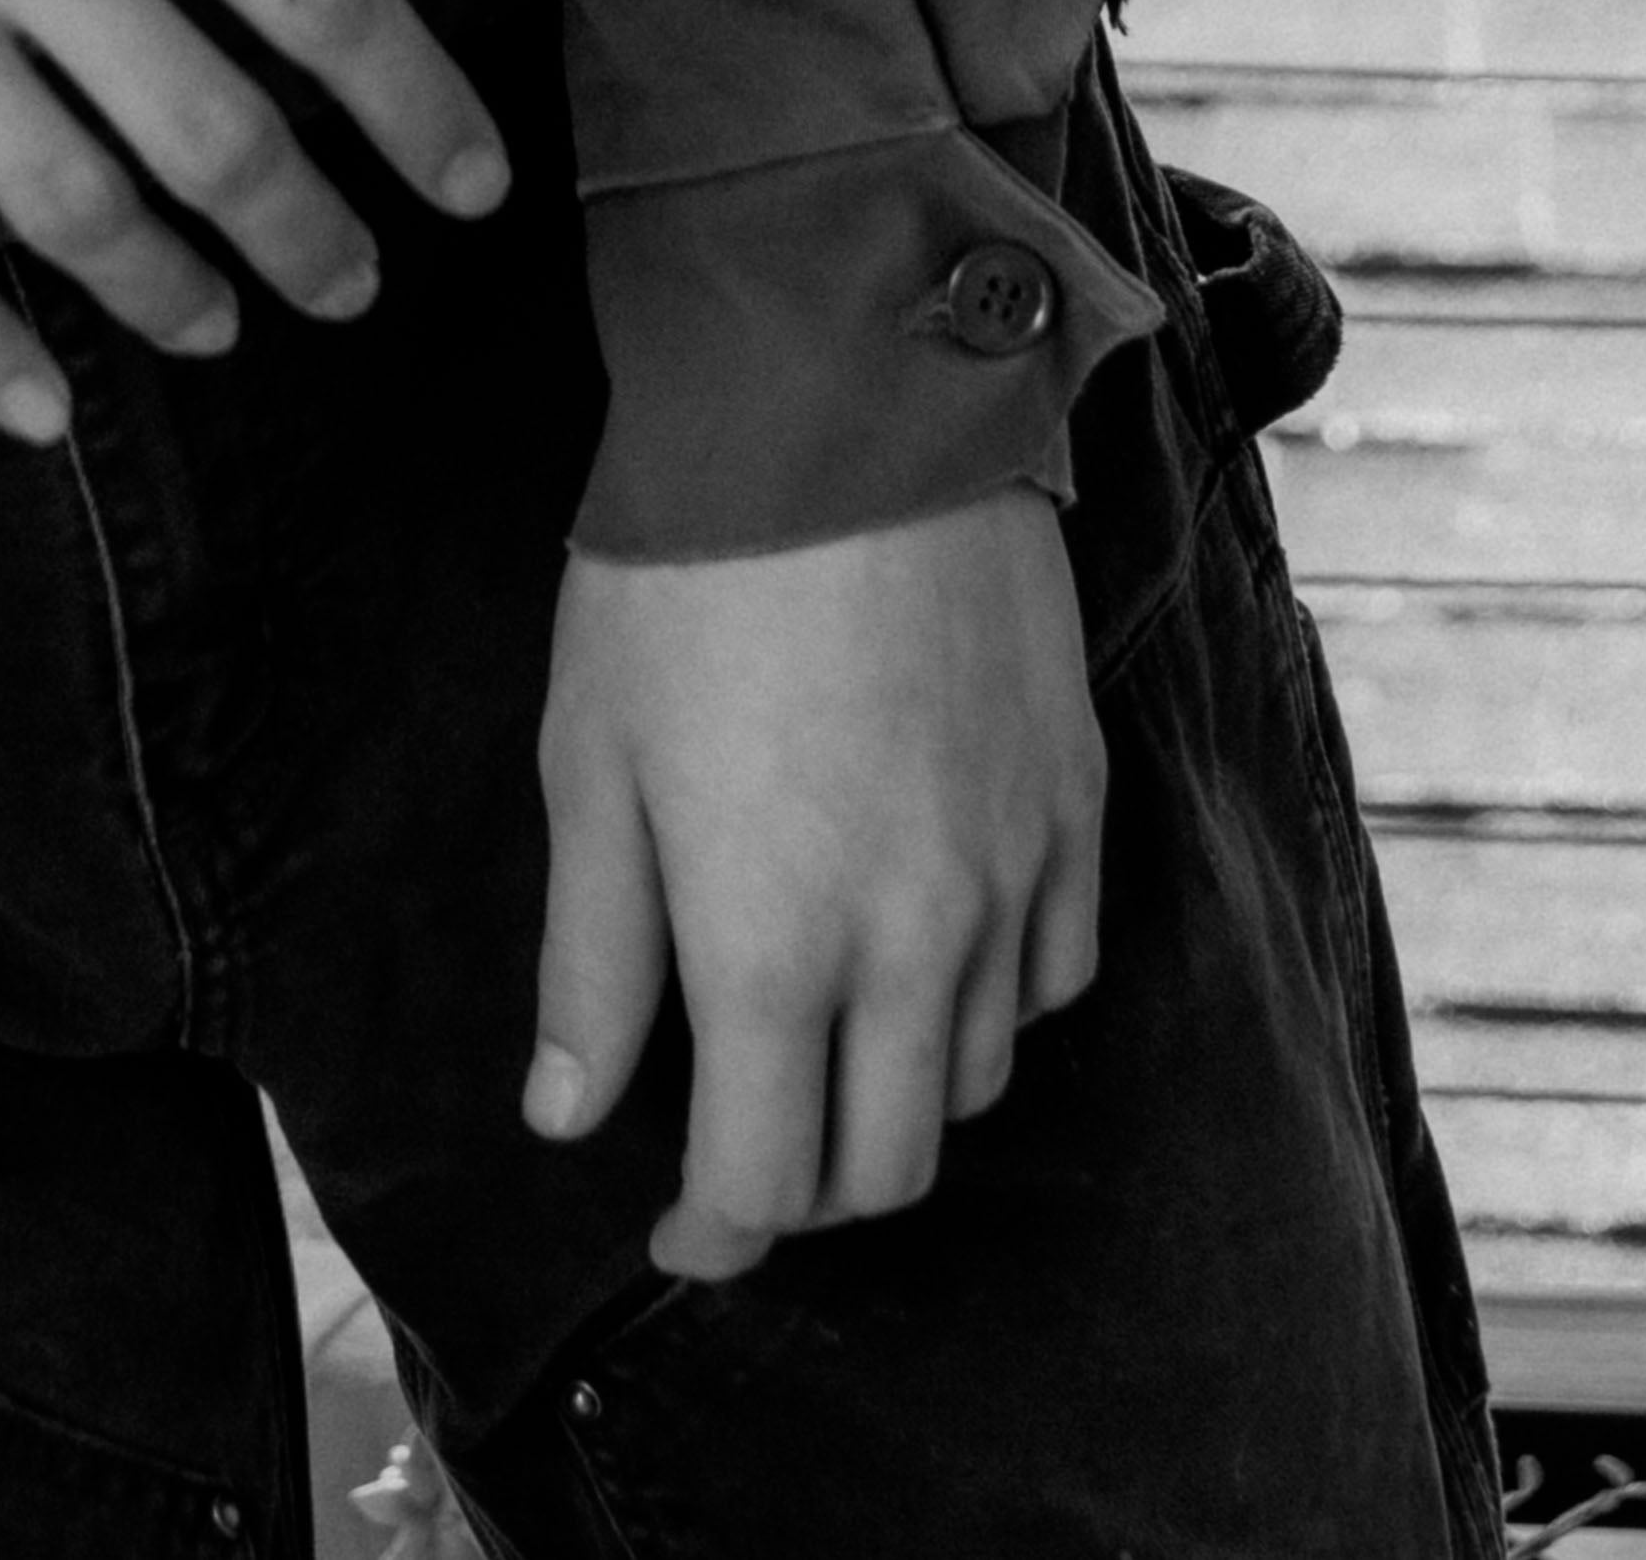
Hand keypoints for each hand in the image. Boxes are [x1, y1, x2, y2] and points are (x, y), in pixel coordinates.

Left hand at [526, 496, 1106, 1275]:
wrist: (845, 410)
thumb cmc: (683, 575)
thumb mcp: (592, 761)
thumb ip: (592, 959)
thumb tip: (569, 1116)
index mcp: (775, 946)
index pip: (766, 1182)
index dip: (713, 1234)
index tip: (674, 1232)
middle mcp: (916, 944)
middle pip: (886, 1162)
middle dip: (808, 1185)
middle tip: (744, 1143)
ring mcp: (1013, 877)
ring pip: (979, 1078)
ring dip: (899, 1095)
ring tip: (828, 1039)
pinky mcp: (1076, 806)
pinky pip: (1058, 973)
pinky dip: (996, 1002)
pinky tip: (935, 950)